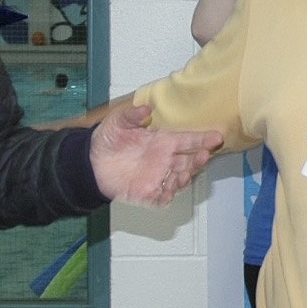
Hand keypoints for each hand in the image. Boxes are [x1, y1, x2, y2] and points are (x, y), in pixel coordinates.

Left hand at [89, 103, 222, 205]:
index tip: (216, 137)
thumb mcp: (118, 122)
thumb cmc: (107, 141)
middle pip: (189, 161)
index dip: (203, 139)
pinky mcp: (147, 193)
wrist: (90, 163)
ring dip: (186, 177)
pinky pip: (162, 198)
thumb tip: (145, 109)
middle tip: (204, 155)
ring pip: (180, 179)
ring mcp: (157, 177)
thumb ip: (132, 115)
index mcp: (162, 142)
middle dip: (199, 159)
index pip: (188, 140)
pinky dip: (168, 196)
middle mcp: (164, 160)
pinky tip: (169, 190)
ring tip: (185, 173)